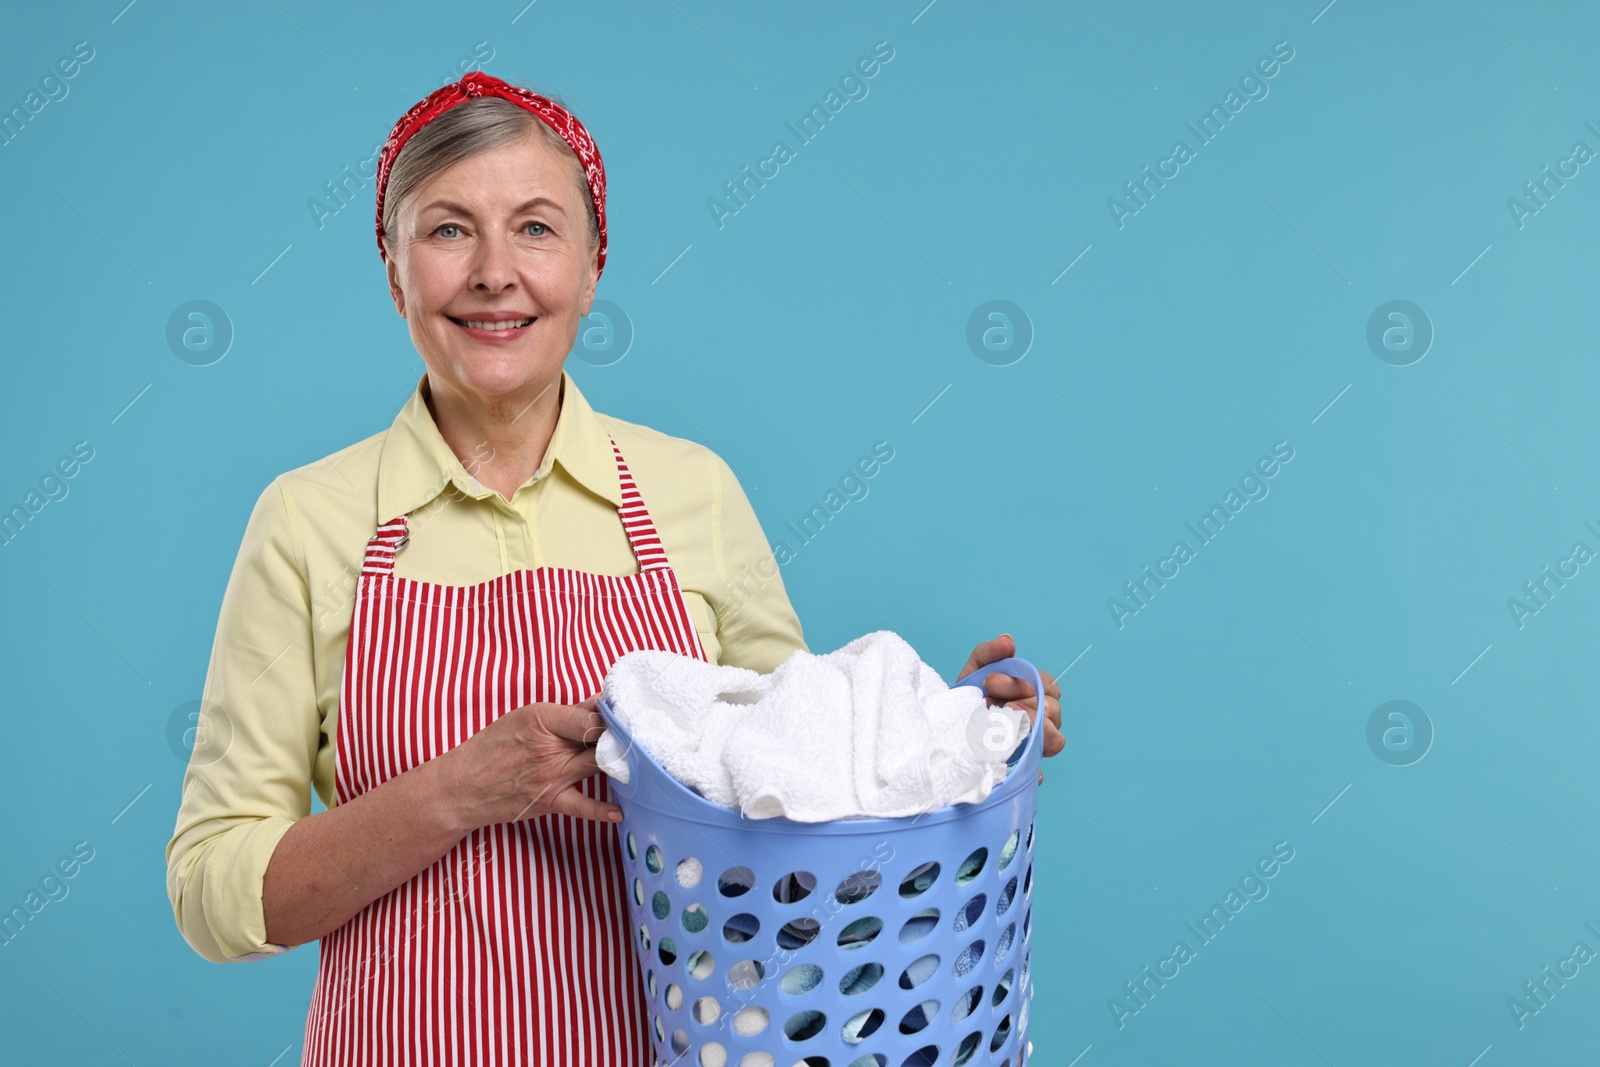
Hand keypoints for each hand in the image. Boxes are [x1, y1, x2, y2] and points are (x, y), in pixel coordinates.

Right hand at [427, 696, 619, 829]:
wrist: (463, 786)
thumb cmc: (492, 747)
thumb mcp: (524, 717)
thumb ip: (566, 713)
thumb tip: (600, 703)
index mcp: (541, 719)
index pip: (591, 717)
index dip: (612, 717)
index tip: (625, 717)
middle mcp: (549, 747)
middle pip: (599, 740)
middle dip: (620, 739)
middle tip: (639, 737)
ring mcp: (551, 776)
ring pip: (598, 766)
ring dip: (618, 764)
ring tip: (638, 760)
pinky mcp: (549, 801)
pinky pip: (582, 806)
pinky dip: (600, 810)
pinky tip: (618, 811)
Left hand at [957, 634, 1063, 782]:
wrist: (949, 722)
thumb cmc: (971, 694)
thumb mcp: (976, 668)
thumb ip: (991, 652)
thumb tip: (1007, 641)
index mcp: (1034, 694)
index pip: (1048, 687)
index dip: (1023, 683)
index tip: (990, 680)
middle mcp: (1040, 718)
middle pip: (1053, 712)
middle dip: (1026, 704)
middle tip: (998, 704)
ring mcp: (1033, 742)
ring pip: (1053, 739)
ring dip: (1032, 729)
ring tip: (1004, 723)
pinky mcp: (1021, 764)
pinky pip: (1037, 770)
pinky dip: (1032, 768)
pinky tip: (1013, 760)